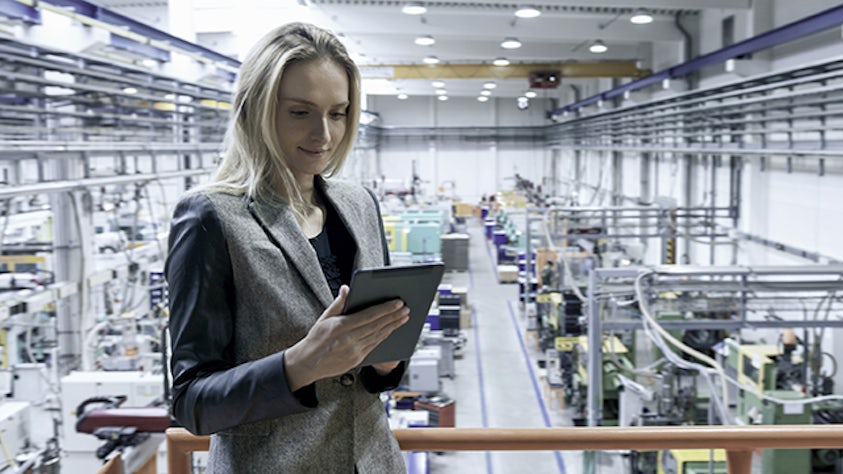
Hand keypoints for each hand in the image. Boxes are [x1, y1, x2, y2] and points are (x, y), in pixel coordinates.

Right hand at [284, 285, 408, 390]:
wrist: (308, 364)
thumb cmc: (316, 338)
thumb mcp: (324, 318)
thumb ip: (338, 303)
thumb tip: (347, 288)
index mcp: (340, 327)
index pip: (368, 315)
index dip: (385, 309)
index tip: (398, 302)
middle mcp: (348, 340)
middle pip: (377, 326)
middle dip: (394, 316)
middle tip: (406, 308)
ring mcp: (354, 352)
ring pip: (378, 336)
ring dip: (393, 326)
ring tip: (404, 317)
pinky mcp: (357, 360)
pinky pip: (375, 346)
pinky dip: (385, 336)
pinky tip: (392, 330)